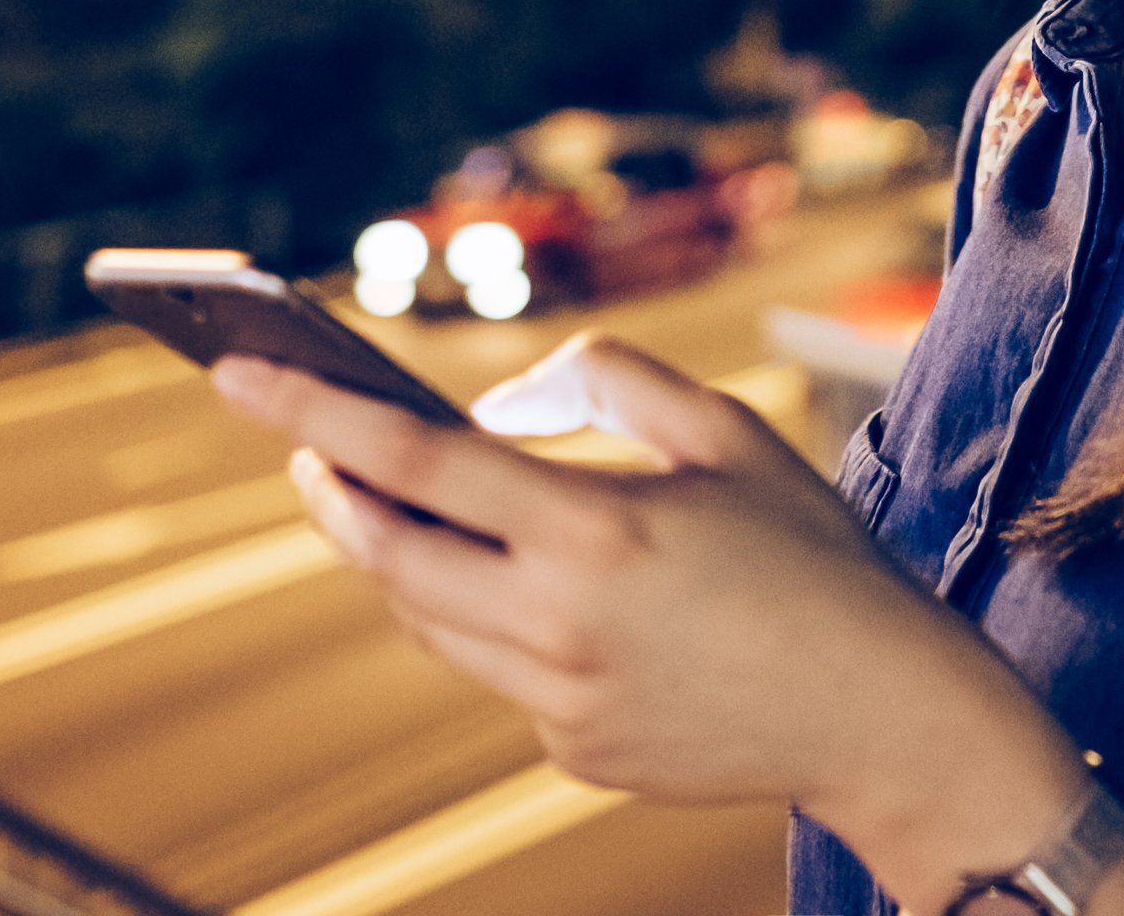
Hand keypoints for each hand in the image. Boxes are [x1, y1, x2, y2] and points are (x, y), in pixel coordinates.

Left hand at [209, 336, 1091, 889]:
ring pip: (428, 621)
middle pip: (392, 555)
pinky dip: (489, 616)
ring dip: (400, 556)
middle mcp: (561, 628)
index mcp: (598, 534)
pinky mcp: (574, 750)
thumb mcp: (728, 432)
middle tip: (308, 442)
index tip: (236, 373)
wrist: (886, 714)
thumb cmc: (815, 554)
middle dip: (333, 491)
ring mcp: (561, 703)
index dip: (313, 412)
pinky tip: (528, 582)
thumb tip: (498, 404)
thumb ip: (606, 383)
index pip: (415, 463)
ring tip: (394, 498)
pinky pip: (497, 670)